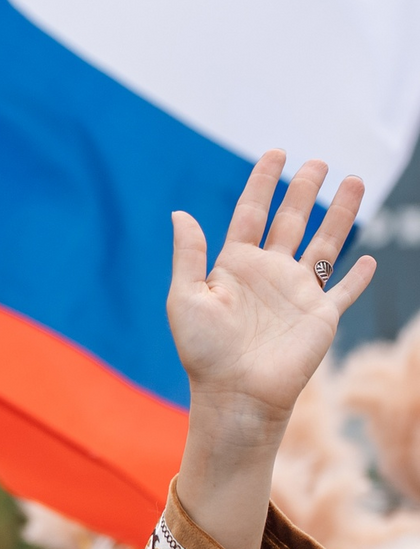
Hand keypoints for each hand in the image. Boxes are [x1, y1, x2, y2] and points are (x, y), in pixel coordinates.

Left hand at [168, 151, 376, 548]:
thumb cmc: (204, 352)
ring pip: (324, 243)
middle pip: (291, 220)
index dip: (263, 183)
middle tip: (317, 161)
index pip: (251, 214)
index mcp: (234, 267)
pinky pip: (344, 291)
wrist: (236, 395)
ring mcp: (297, 293)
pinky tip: (368, 260)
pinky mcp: (321, 316)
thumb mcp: (185, 299)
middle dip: (304, 190)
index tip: (276, 153)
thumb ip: (188, 255)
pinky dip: (358, 277)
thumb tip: (180, 213)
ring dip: (340, 214)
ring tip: (354, 181)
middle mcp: (268, 274)